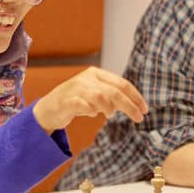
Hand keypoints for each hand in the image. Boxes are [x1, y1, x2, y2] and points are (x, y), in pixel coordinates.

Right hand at [33, 67, 148, 132]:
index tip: (144, 109)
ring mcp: (75, 89)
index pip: (122, 83)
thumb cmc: (76, 101)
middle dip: (129, 106)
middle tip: (138, 118)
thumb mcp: (96, 94)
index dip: (135, 97)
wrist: (49, 108)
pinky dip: (91, 112)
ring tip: (109, 115)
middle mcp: (86, 78)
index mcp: (96, 74)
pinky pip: (83, 106)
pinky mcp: (66, 101)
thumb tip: (132, 105)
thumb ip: (112, 97)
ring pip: (100, 97)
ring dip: (109, 108)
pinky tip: (92, 114)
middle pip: (114, 91)